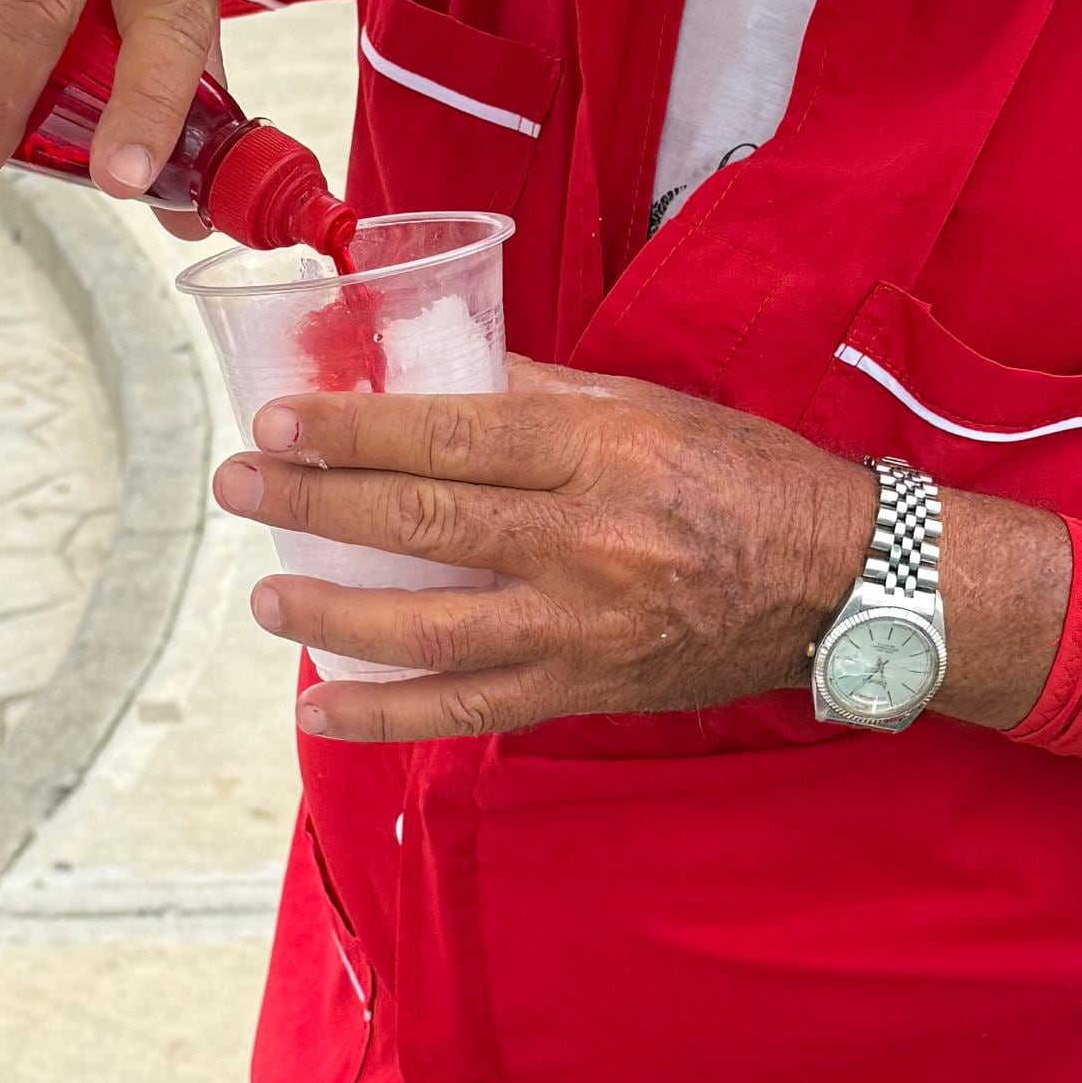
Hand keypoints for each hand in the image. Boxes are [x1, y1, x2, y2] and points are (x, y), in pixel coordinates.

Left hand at [219, 363, 1075, 741]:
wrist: (841, 583)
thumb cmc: (744, 478)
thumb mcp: (648, 406)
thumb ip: (538, 391)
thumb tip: (428, 364)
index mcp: (604, 453)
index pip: (452, 438)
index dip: (354, 433)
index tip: (279, 423)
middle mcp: (590, 543)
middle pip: (424, 525)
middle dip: (316, 507)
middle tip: (240, 488)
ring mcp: (585, 629)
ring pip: (432, 630)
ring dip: (333, 616)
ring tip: (268, 596)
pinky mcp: (586, 690)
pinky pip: (469, 712)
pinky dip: (388, 718)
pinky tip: (321, 710)